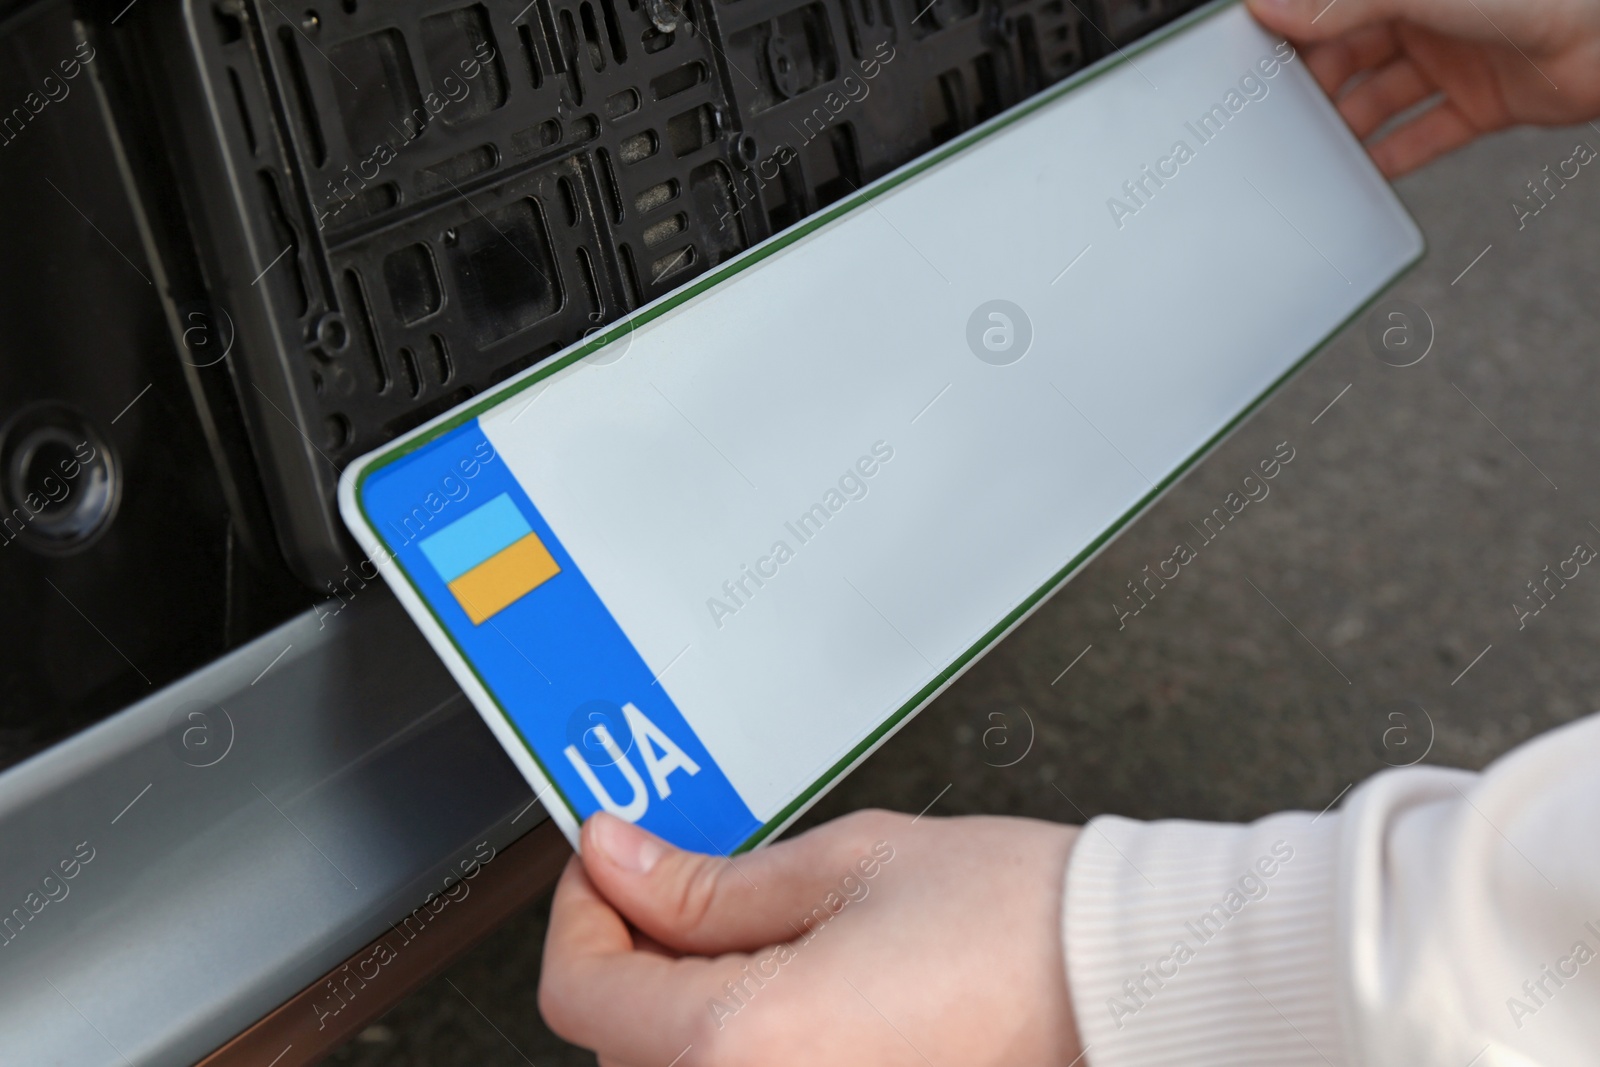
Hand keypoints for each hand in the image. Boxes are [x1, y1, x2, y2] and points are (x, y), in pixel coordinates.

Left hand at [539, 809, 1080, 1066]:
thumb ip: (704, 881)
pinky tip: (783, 988)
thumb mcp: (842, 863)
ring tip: (747, 935)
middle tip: (676, 887)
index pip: (582, 992)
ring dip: (677, 1006)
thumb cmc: (1013, 924)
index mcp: (747, 1043)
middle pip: (617, 1045)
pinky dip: (732, 1042)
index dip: (580, 912)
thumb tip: (616, 861)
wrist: (1116, 984)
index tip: (610, 865)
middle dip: (630, 956)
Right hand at [1247, 0, 1599, 175]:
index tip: (1253, 60)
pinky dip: (1394, 158)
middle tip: (1278, 115)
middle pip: (1350, 56)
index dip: (1293, 32)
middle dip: (1314, 85)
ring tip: (1311, 152)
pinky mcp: (1482, 103)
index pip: (1331, 9)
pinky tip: (1362, 176)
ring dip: (1347, 125)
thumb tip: (1268, 6)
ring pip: (1382, 98)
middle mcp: (1427, 16)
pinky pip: (1425, 135)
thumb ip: (1342, 4)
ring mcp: (1454, 60)